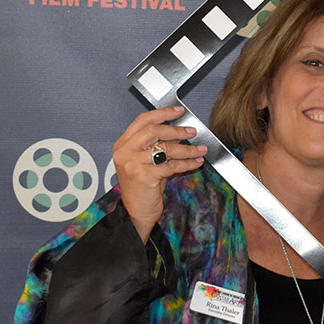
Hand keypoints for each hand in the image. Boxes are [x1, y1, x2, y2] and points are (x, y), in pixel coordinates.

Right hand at [113, 106, 206, 241]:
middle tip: (192, 131)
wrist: (136, 212)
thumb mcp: (146, 162)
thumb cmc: (142, 187)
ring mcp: (133, 164)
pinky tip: (196, 162)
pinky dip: (188, 163)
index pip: (142, 120)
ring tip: (200, 149)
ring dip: (187, 148)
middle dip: (177, 130)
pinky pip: (172, 165)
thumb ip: (158, 146)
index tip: (179, 111)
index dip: (162, 113)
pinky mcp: (145, 176)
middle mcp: (125, 152)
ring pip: (166, 149)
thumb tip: (180, 132)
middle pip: (153, 130)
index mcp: (123, 145)